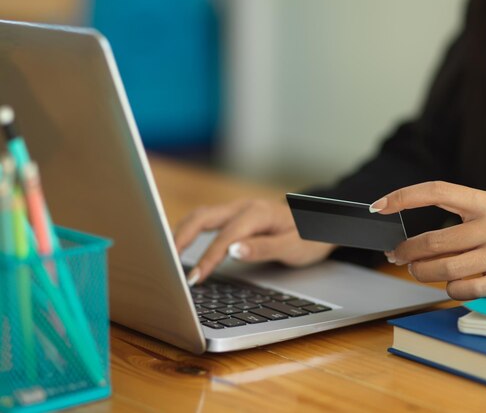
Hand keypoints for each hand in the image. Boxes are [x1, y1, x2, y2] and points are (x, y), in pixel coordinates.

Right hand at [175, 198, 335, 284]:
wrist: (320, 223)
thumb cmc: (308, 237)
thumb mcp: (292, 247)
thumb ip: (263, 249)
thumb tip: (233, 251)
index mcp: (257, 213)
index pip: (225, 237)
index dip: (207, 258)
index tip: (193, 279)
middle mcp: (244, 206)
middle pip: (202, 217)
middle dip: (180, 238)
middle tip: (164, 263)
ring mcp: (238, 209)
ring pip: (201, 216)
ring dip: (181, 233)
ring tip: (165, 256)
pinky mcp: (235, 215)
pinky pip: (206, 220)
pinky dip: (190, 231)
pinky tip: (180, 245)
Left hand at [370, 181, 485, 299]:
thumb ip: (452, 215)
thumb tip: (407, 236)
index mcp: (484, 201)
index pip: (437, 190)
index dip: (404, 196)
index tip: (380, 206)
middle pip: (434, 241)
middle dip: (407, 251)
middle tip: (396, 255)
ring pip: (445, 269)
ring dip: (421, 272)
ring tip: (416, 270)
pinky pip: (465, 289)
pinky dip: (449, 289)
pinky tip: (447, 283)